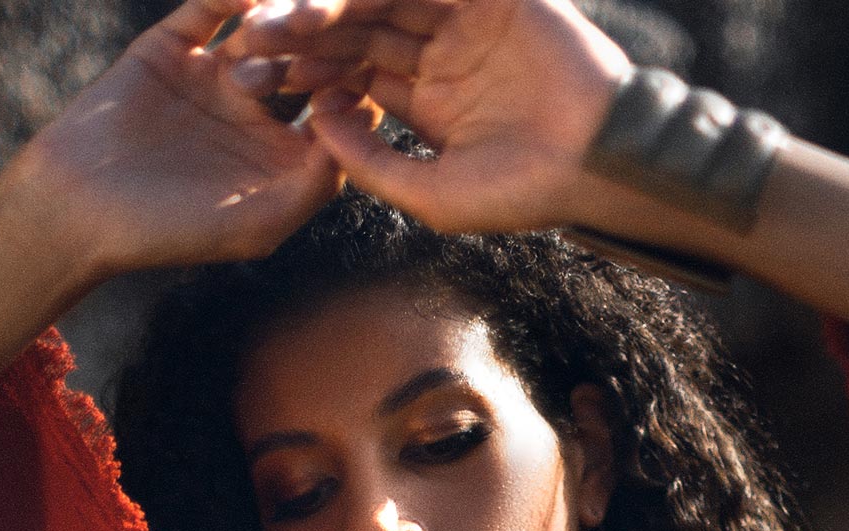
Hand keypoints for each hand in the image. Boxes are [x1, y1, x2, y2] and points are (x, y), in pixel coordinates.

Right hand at [8, 0, 355, 282]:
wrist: (78, 206)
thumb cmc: (171, 233)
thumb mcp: (258, 222)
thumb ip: (315, 185)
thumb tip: (359, 135)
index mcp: (282, 160)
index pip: (335, 116)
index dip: (356, 91)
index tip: (372, 69)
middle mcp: (255, 115)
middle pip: (306, 65)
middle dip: (325, 44)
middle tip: (347, 18)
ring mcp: (214, 76)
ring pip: (264, 32)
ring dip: (284, 17)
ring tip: (304, 4)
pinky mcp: (173, 46)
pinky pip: (209, 8)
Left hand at [229, 0, 632, 231]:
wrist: (596, 161)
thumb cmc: (521, 193)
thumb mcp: (429, 193)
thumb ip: (371, 163)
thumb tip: (316, 122)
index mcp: (427, 100)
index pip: (354, 75)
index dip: (305, 74)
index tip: (253, 77)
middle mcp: (441, 53)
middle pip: (358, 30)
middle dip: (304, 33)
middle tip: (252, 35)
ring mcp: (465, 17)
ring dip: (333, 4)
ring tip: (286, 14)